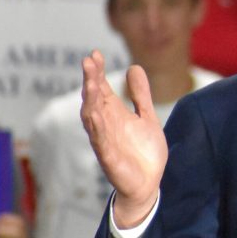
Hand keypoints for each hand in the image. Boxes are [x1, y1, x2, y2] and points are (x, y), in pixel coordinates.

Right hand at [80, 50, 166, 227]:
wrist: (148, 184)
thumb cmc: (143, 152)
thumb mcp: (147, 117)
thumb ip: (141, 94)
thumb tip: (134, 67)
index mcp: (114, 114)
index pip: (102, 88)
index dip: (97, 72)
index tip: (95, 53)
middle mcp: (105, 125)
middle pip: (94, 99)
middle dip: (90, 80)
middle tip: (88, 61)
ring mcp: (105, 141)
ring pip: (92, 118)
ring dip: (91, 101)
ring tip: (91, 84)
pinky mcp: (109, 158)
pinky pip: (100, 142)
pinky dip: (98, 129)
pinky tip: (95, 116)